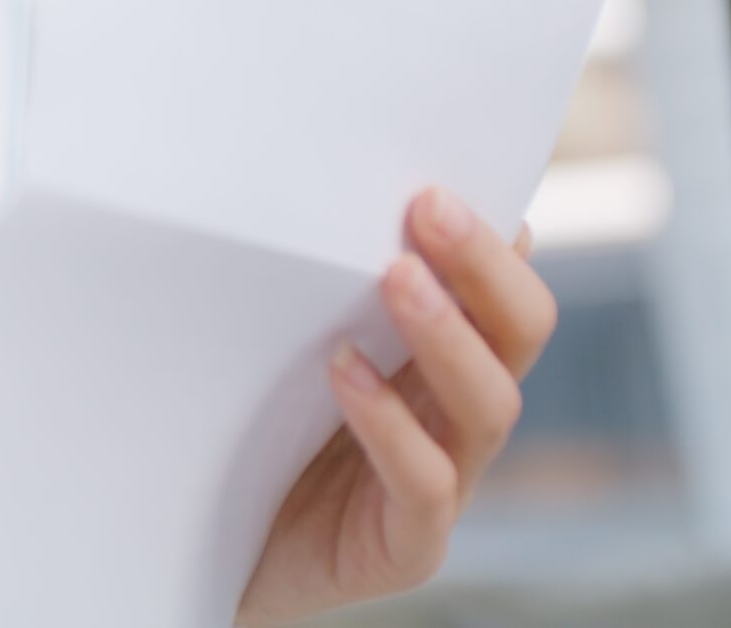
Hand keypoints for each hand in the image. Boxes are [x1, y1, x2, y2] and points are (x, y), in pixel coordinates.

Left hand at [234, 186, 556, 626]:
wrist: (212, 556)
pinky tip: (346, 372)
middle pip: (518, 333)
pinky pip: (425, 483)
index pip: (499, 286)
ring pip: (488, 402)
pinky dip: (390, 424)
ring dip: (447, 333)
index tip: (453, 173)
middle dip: (484, 266)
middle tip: (431, 205)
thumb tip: (326, 194)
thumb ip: (319, 290)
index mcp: (439, 359)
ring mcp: (443, 482)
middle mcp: (455, 414)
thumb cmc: (248, 440)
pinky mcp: (407, 543)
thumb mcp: (283, 348)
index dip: (493, 235)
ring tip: (398, 275)